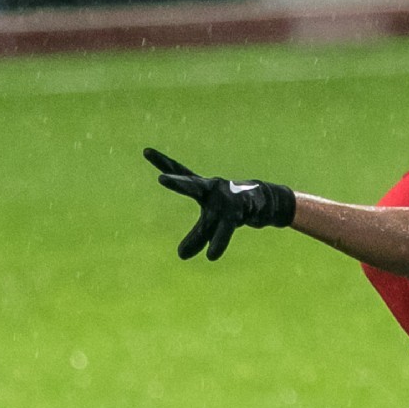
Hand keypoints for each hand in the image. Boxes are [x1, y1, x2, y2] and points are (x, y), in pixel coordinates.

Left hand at [145, 148, 295, 260]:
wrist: (262, 201)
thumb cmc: (230, 208)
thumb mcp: (211, 222)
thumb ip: (197, 236)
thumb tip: (181, 256)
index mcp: (202, 187)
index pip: (181, 172)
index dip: (164, 162)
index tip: (145, 151)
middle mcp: (213, 189)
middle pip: (193, 186)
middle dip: (179, 183)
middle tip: (162, 179)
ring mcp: (226, 200)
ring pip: (210, 215)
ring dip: (200, 225)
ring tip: (184, 235)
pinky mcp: (238, 213)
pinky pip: (226, 230)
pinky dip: (218, 242)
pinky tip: (211, 256)